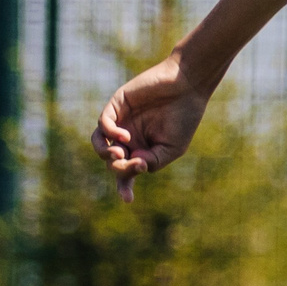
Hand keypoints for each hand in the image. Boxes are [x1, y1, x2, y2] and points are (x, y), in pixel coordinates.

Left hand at [92, 53, 214, 203]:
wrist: (186, 86)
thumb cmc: (184, 117)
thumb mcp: (172, 148)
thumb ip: (151, 161)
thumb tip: (130, 165)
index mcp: (142, 149)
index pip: (127, 172)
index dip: (124, 187)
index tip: (128, 200)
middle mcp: (129, 138)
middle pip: (111, 161)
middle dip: (119, 168)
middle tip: (133, 163)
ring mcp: (120, 121)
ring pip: (100, 144)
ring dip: (105, 154)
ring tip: (118, 154)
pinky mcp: (116, 105)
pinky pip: (102, 124)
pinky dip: (109, 133)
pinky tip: (124, 136)